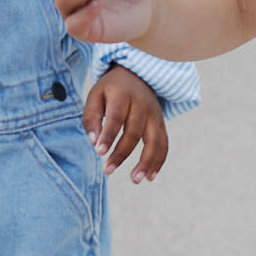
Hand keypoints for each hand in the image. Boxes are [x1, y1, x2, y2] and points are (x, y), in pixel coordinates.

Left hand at [83, 66, 167, 182]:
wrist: (137, 75)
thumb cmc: (111, 90)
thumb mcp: (96, 95)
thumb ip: (91, 118)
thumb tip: (95, 143)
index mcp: (122, 94)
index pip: (116, 117)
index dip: (108, 135)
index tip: (100, 153)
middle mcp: (142, 104)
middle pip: (134, 133)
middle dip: (121, 154)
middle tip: (108, 170)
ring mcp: (155, 115)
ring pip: (154, 142)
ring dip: (145, 163)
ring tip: (135, 180)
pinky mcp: (162, 124)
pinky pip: (164, 145)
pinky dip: (158, 162)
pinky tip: (149, 176)